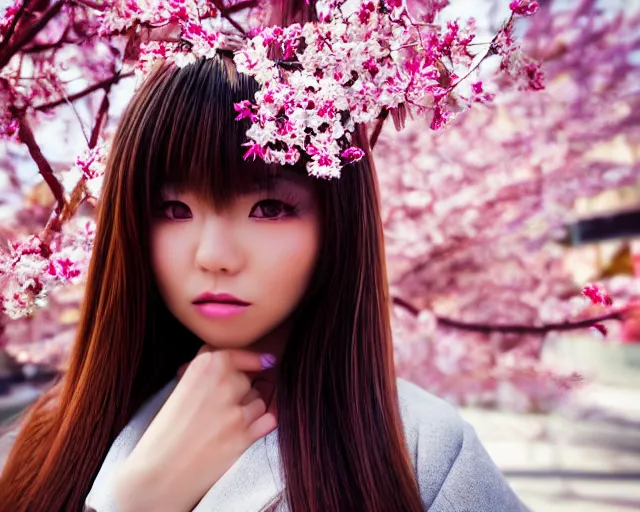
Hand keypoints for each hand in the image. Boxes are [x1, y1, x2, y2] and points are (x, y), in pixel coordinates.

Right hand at [112, 346, 277, 511]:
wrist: (156, 476)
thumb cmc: (162, 436)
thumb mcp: (177, 391)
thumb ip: (202, 373)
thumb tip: (224, 362)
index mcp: (203, 367)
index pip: (236, 353)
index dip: (248, 358)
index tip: (261, 361)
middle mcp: (223, 384)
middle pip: (247, 379)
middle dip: (239, 390)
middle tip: (220, 405)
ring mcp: (236, 411)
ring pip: (258, 400)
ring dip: (249, 408)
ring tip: (227, 422)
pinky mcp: (244, 437)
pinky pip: (268, 419)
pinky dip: (262, 423)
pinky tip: (248, 429)